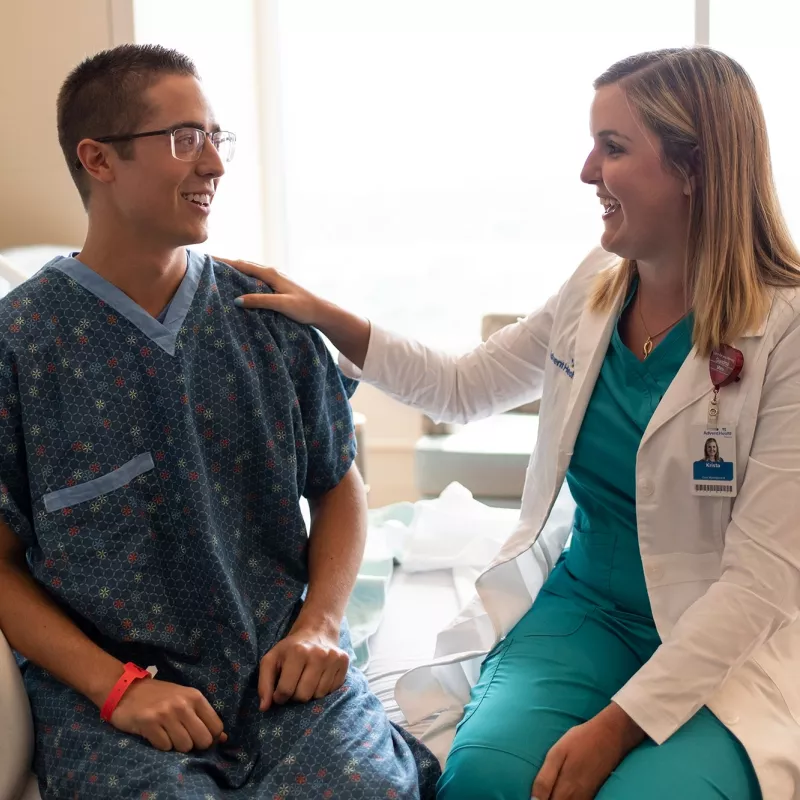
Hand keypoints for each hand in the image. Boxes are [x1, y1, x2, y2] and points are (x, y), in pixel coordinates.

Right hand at [110, 678, 227, 752]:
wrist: (127, 689)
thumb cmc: (160, 696)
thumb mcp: (185, 699)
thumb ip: (203, 716)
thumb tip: (223, 738)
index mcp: (195, 697)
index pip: (216, 727)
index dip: (210, 737)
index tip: (199, 736)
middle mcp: (182, 704)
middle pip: (203, 740)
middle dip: (194, 745)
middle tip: (183, 738)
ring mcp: (165, 714)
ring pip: (185, 746)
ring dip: (176, 746)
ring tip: (168, 734)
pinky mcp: (149, 723)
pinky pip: (165, 747)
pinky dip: (161, 745)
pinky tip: (155, 734)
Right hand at [214, 258, 323, 325]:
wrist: (321, 311)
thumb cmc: (304, 308)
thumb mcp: (281, 304)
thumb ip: (260, 301)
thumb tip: (237, 300)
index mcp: (271, 274)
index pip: (243, 265)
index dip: (225, 262)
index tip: (209, 259)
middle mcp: (272, 272)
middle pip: (245, 265)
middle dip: (228, 264)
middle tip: (209, 265)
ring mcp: (276, 278)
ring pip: (251, 271)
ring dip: (236, 270)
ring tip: (220, 273)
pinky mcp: (278, 285)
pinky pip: (256, 278)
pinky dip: (245, 277)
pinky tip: (240, 284)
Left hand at [258, 625, 349, 710]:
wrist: (316, 631)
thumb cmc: (290, 649)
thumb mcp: (271, 660)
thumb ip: (264, 684)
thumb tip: (264, 708)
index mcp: (298, 652)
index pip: (286, 690)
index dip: (279, 696)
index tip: (279, 691)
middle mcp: (318, 654)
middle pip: (303, 696)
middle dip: (295, 696)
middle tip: (294, 684)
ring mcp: (334, 658)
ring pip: (319, 695)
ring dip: (310, 693)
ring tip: (307, 680)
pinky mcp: (344, 662)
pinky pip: (332, 691)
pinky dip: (323, 689)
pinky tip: (319, 677)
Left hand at [531, 704, 644, 799]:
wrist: (610, 735)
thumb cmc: (579, 740)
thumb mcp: (557, 754)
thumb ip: (544, 780)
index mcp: (565, 790)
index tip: (534, 799)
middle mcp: (576, 798)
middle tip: (540, 795)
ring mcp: (586, 798)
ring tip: (549, 793)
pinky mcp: (593, 794)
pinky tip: (562, 793)